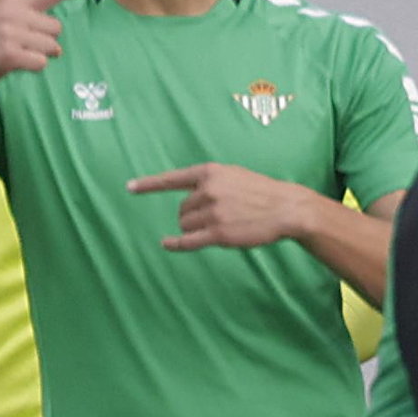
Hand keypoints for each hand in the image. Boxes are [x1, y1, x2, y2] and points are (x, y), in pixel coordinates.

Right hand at [0, 0, 102, 92]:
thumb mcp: (1, 19)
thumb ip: (27, 17)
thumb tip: (56, 34)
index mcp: (14, 1)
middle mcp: (14, 12)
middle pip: (56, 29)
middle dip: (45, 42)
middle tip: (21, 46)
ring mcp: (11, 32)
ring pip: (52, 47)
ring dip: (39, 56)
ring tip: (15, 56)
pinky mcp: (9, 53)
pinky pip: (41, 62)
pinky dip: (31, 67)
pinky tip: (13, 65)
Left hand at [127, 163, 314, 251]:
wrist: (287, 208)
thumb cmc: (260, 192)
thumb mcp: (233, 175)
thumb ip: (208, 182)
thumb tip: (186, 196)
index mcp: (210, 172)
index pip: (172, 179)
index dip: (149, 184)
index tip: (130, 187)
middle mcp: (208, 190)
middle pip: (181, 209)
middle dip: (192, 215)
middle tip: (217, 216)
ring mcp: (213, 212)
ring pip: (185, 225)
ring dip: (195, 229)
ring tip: (221, 225)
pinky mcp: (219, 233)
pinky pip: (188, 241)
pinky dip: (175, 244)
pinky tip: (167, 244)